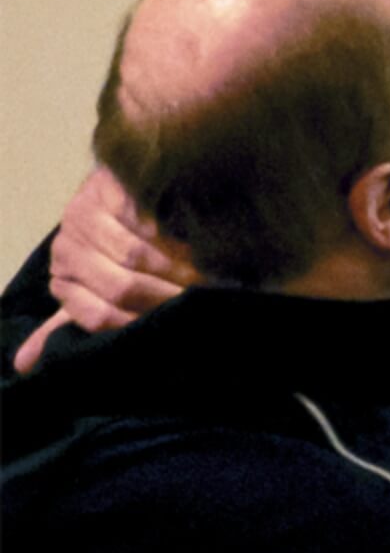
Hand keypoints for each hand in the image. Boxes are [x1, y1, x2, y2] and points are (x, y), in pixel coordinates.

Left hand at [14, 167, 196, 373]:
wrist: (125, 188)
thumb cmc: (119, 244)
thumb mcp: (95, 286)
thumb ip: (78, 318)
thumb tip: (23, 365)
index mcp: (63, 275)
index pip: (99, 315)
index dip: (139, 322)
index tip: (169, 324)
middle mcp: (66, 247)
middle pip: (121, 286)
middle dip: (164, 296)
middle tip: (194, 300)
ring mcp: (84, 214)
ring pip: (136, 256)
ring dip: (176, 269)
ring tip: (202, 275)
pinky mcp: (107, 187)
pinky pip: (145, 220)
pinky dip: (174, 235)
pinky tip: (194, 242)